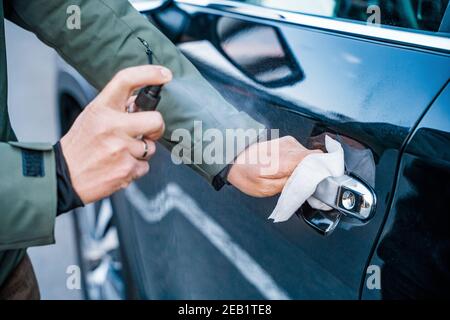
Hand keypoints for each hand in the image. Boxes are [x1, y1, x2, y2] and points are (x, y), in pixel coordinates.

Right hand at [60, 65, 171, 203]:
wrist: (64, 176)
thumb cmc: (80, 145)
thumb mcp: (92, 117)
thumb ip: (115, 108)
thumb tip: (139, 101)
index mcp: (101, 108)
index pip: (127, 80)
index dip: (149, 74)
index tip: (165, 74)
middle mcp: (112, 126)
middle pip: (156, 120)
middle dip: (156, 128)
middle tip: (147, 132)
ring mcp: (120, 149)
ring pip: (152, 147)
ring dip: (141, 152)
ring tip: (120, 153)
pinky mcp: (126, 169)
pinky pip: (145, 166)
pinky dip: (136, 168)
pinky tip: (119, 166)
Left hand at [228, 136, 321, 196]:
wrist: (232, 158)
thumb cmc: (245, 174)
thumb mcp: (266, 189)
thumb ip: (289, 185)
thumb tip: (307, 182)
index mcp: (286, 159)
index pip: (318, 159)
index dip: (324, 170)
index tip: (323, 181)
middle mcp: (290, 147)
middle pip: (316, 158)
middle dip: (313, 172)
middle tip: (304, 184)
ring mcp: (289, 142)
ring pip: (309, 156)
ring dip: (305, 167)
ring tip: (291, 176)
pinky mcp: (287, 142)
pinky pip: (301, 153)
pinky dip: (299, 162)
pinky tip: (287, 170)